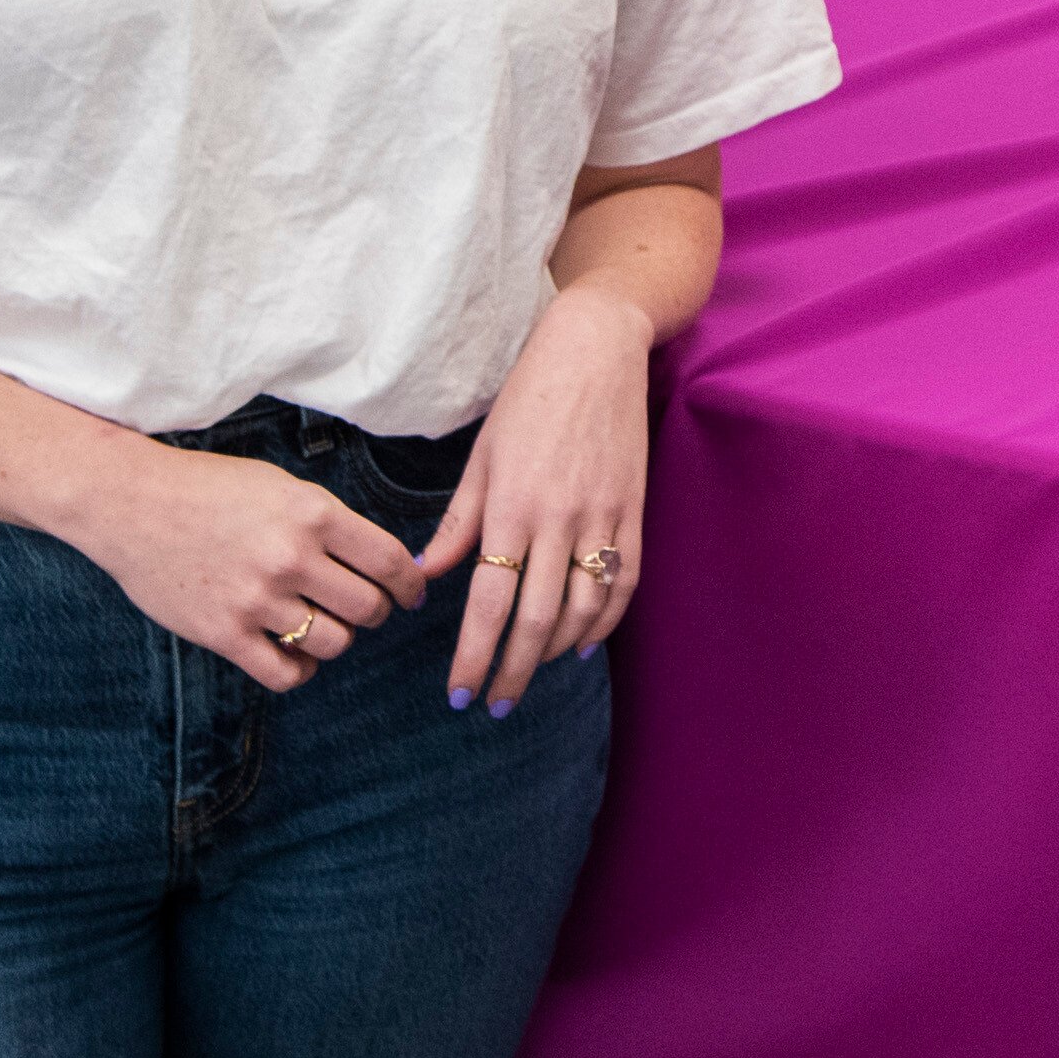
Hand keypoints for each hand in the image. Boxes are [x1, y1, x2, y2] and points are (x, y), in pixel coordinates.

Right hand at [66, 444, 422, 694]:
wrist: (130, 502)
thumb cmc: (209, 488)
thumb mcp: (281, 486)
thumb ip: (327, 522)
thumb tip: (379, 561)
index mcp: (313, 513)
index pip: (390, 561)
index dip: (410, 585)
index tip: (411, 594)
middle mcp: (290, 557)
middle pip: (369, 609)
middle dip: (377, 613)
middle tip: (367, 610)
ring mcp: (256, 599)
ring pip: (333, 643)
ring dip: (337, 639)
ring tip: (323, 625)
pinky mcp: (223, 633)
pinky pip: (285, 674)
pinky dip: (301, 670)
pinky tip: (295, 654)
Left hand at [419, 283, 663, 716]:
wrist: (596, 351)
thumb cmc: (528, 397)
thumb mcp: (481, 454)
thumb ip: (457, 521)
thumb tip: (425, 573)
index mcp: (510, 505)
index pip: (488, 601)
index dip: (473, 655)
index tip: (460, 694)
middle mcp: (557, 519)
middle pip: (535, 619)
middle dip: (512, 671)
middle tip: (494, 706)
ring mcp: (602, 516)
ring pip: (583, 609)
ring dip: (554, 652)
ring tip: (529, 672)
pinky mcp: (633, 511)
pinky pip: (622, 582)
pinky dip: (604, 621)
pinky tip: (581, 644)